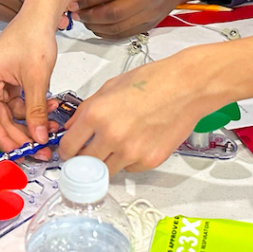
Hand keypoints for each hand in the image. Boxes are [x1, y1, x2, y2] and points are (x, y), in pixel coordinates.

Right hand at [0, 14, 58, 150]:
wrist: (40, 16)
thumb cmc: (32, 34)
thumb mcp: (37, 78)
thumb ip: (36, 110)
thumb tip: (37, 136)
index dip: (4, 139)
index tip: (19, 153)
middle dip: (21, 134)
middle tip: (40, 147)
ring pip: (11, 113)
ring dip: (31, 121)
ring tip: (50, 127)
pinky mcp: (7, 80)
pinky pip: (17, 103)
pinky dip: (33, 108)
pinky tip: (49, 108)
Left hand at [58, 48, 213, 173]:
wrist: (186, 87)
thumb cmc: (153, 81)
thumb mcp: (111, 86)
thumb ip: (88, 108)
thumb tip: (73, 125)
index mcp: (97, 114)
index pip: (68, 147)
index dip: (66, 151)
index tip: (68, 152)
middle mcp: (111, 136)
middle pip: (84, 164)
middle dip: (84, 159)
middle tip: (90, 151)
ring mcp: (131, 152)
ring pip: (105, 171)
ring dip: (106, 161)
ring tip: (117, 143)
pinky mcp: (149, 161)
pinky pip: (129, 169)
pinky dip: (128, 160)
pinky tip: (137, 142)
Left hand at [70, 0, 187, 38]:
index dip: (89, 0)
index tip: (74, 1)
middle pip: (114, 13)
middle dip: (90, 15)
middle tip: (76, 13)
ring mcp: (152, 13)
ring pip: (118, 27)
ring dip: (96, 26)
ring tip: (84, 19)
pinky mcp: (150, 25)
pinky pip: (124, 34)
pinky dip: (106, 33)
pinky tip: (97, 26)